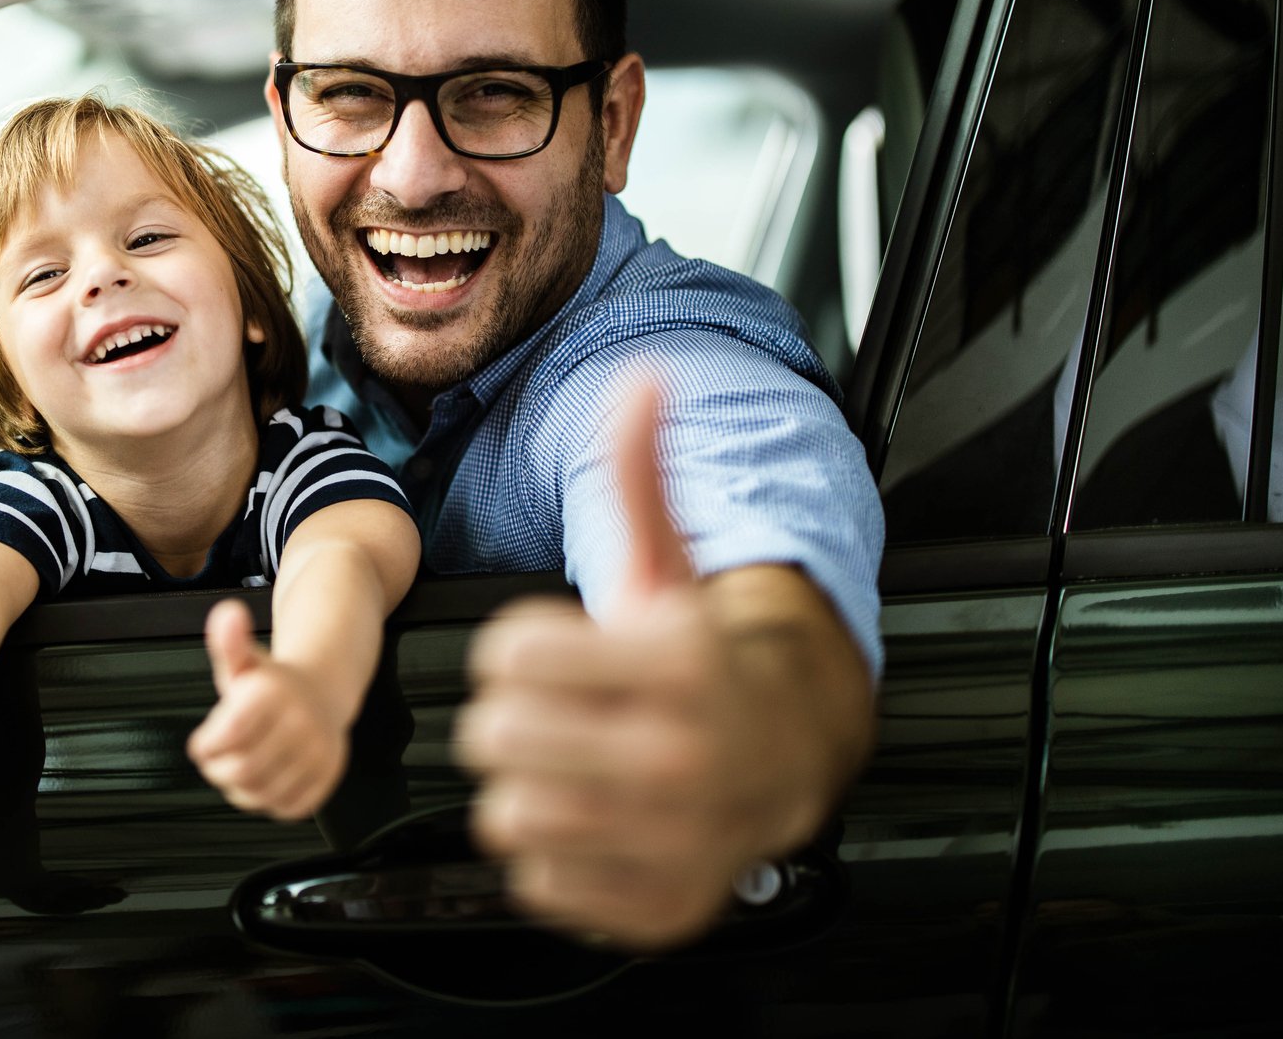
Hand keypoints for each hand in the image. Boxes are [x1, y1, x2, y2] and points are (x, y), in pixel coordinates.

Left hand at [187, 598, 348, 819]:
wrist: (323, 689)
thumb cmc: (273, 682)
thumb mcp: (244, 659)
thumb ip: (228, 641)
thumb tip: (227, 615)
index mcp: (275, 693)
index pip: (227, 737)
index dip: (206, 746)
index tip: (203, 742)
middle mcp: (302, 722)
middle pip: (242, 771)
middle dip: (219, 770)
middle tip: (218, 759)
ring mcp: (319, 752)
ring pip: (262, 794)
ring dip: (240, 788)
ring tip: (240, 767)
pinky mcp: (326, 777)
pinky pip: (286, 807)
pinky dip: (268, 799)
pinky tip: (265, 777)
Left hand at [455, 381, 787, 949]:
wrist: (788, 751)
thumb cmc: (706, 657)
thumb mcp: (670, 561)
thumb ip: (640, 471)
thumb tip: (640, 379)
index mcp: (678, 664)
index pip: (504, 655)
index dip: (512, 647)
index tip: (551, 651)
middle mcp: (680, 758)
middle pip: (494, 737)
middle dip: (508, 717)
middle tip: (551, 711)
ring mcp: (672, 840)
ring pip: (507, 817)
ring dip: (522, 788)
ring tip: (568, 763)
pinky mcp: (657, 903)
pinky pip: (538, 885)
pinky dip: (551, 857)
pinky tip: (591, 819)